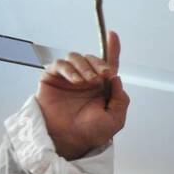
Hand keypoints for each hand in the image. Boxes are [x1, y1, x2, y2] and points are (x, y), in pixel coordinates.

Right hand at [37, 31, 128, 159]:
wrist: (69, 139)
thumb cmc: (91, 132)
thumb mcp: (115, 119)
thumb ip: (120, 99)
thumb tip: (116, 78)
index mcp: (103, 87)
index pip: (108, 65)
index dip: (112, 49)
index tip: (113, 35)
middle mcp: (86, 79)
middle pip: (92, 58)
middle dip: (99, 63)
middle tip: (101, 76)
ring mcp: (69, 77)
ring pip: (76, 57)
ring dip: (84, 66)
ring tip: (86, 82)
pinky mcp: (53, 77)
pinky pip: (60, 63)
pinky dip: (69, 69)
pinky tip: (75, 81)